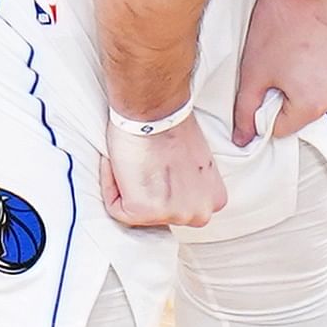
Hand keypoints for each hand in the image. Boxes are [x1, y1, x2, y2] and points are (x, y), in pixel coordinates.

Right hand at [101, 110, 225, 233]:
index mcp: (215, 200)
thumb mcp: (197, 163)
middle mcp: (199, 213)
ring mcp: (171, 215)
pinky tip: (120, 163)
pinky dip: (112, 185)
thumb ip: (190, 183)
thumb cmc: (172, 125)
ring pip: (138, 212)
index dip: (164, 185)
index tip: (157, 166)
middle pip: (161, 212)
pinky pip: (116, 207)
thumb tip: (171, 188)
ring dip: (128, 188)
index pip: (180, 206)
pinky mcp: (144, 211)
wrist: (155, 111)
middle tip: (143, 164)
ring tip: (134, 160)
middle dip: (148, 191)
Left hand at [233, 0, 326, 146]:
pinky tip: (316, 37)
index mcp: (314, 105)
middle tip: (280, 62)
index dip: (267, 109)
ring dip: (314, 75)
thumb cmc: (275, 25)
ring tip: (299, 46)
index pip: (284, 128)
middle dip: (293, 92)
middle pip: (309, 109)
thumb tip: (242, 140)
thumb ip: (245, 112)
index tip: (265, 84)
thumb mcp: (252, 72)